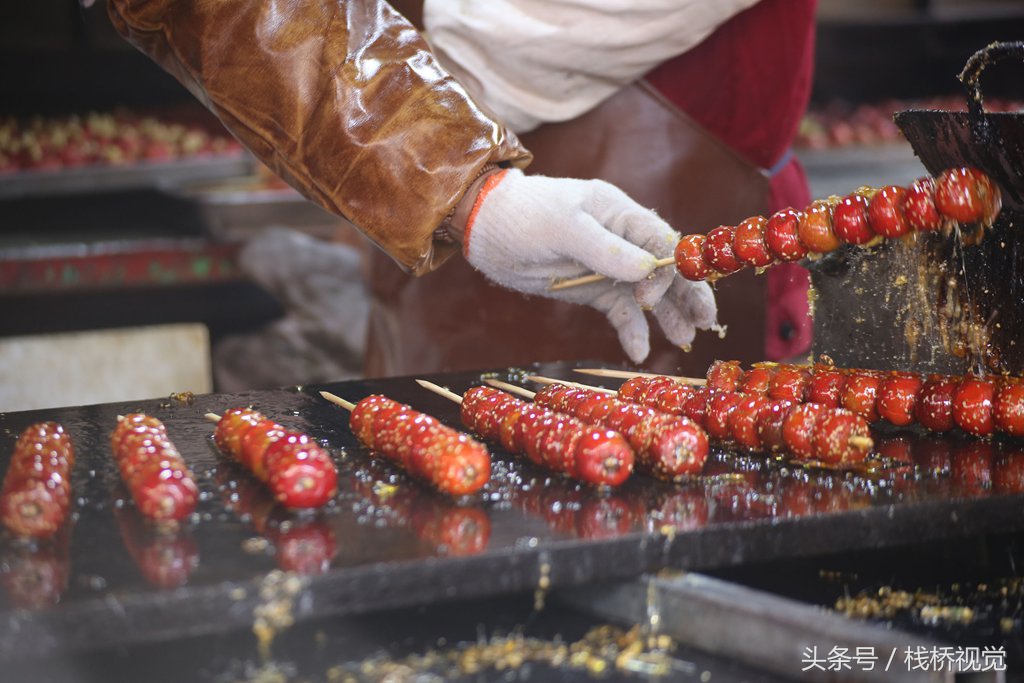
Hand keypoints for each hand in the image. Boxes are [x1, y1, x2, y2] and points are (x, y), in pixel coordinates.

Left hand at [460, 168, 716, 361]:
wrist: (484, 228)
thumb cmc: (523, 216)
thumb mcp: (562, 228)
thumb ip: (605, 249)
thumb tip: (647, 271)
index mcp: (619, 212)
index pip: (660, 240)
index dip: (669, 269)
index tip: (652, 296)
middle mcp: (620, 239)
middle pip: (664, 269)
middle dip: (686, 294)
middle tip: (706, 322)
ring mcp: (607, 266)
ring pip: (647, 293)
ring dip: (666, 315)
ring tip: (684, 339)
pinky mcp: (591, 289)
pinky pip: (620, 311)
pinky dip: (631, 329)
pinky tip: (638, 351)